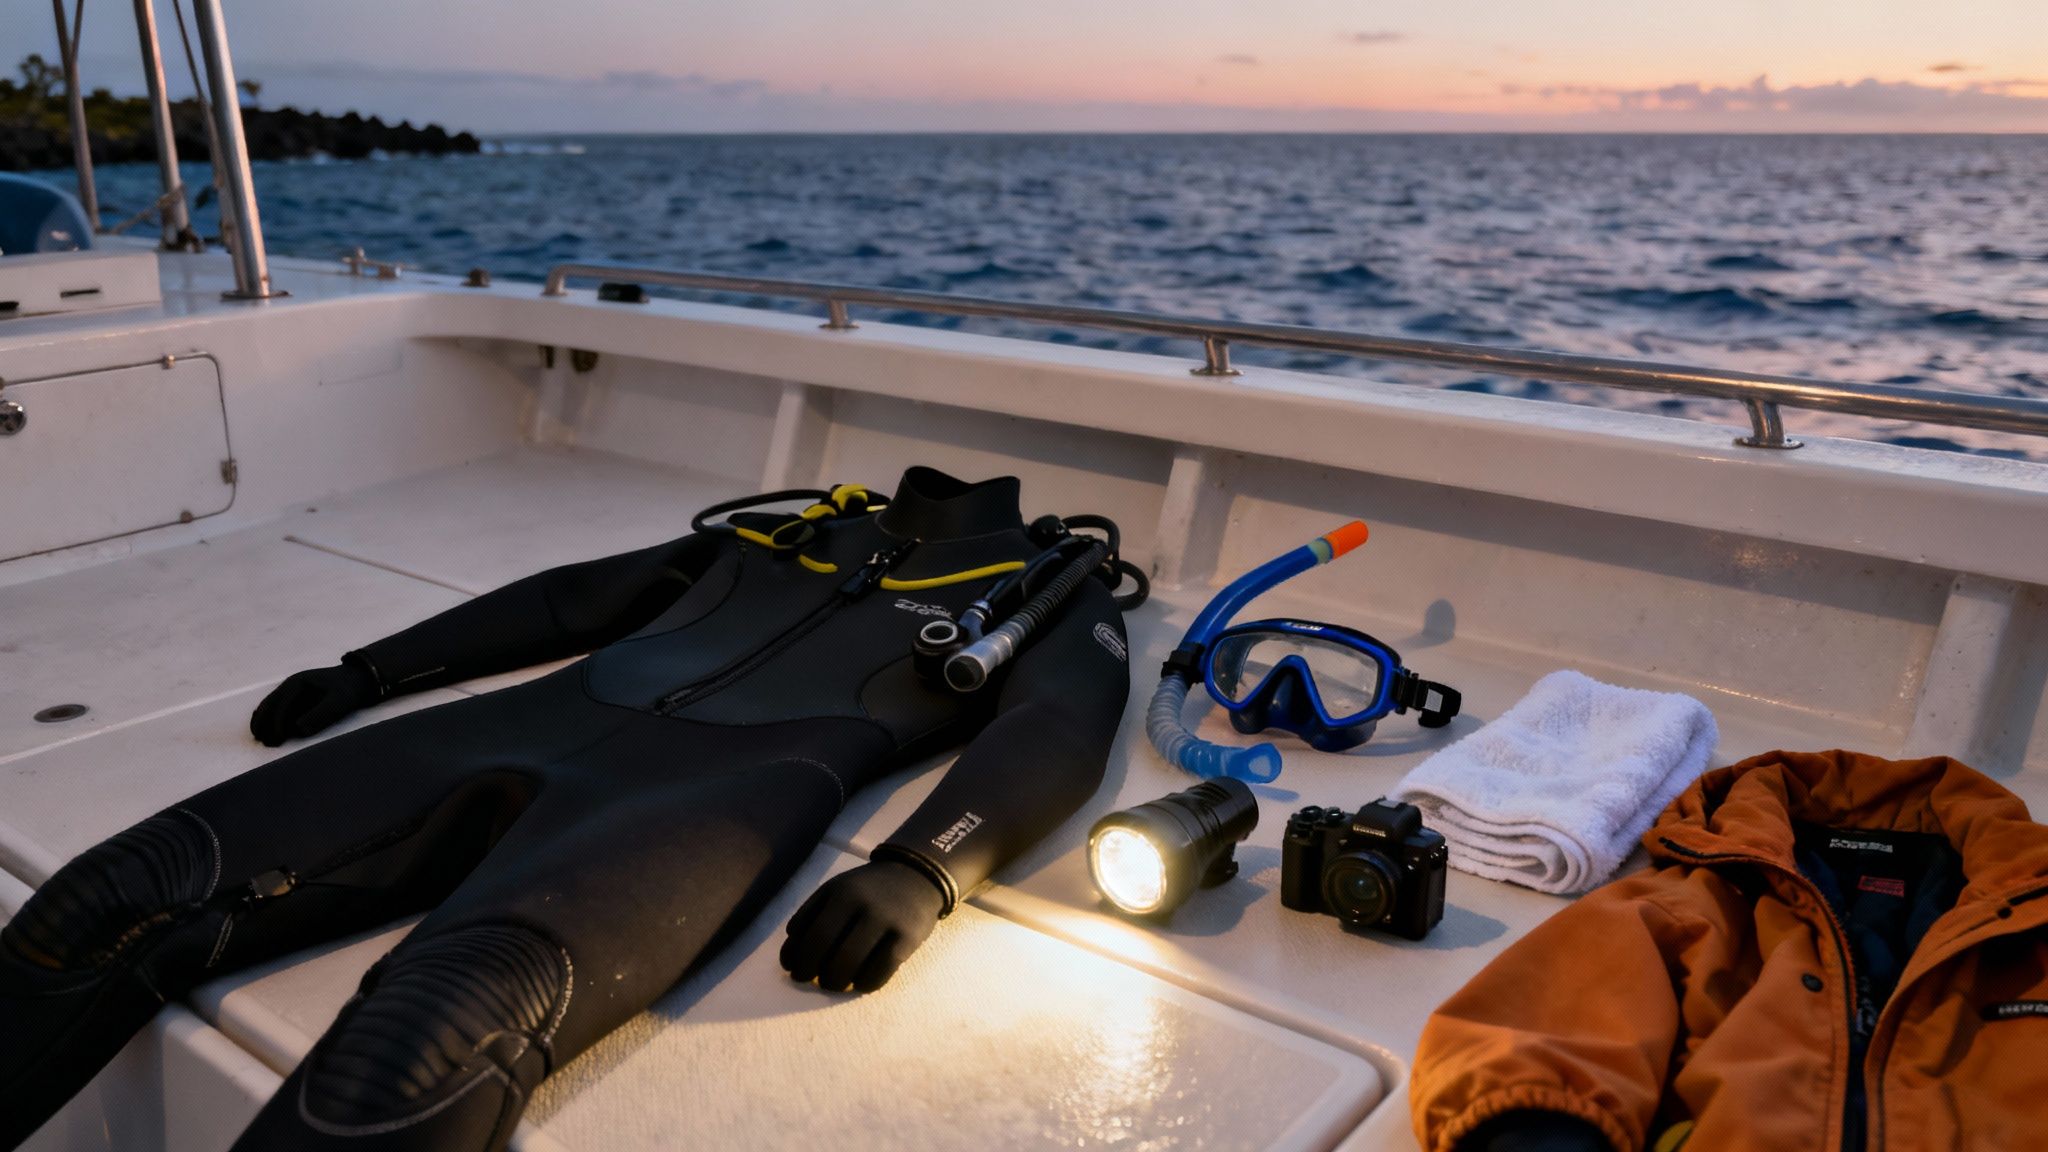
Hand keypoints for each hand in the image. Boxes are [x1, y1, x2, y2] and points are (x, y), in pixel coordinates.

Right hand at [249, 662, 379, 746]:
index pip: (280, 703)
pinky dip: (269, 719)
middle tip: (263, 742)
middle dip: (264, 722)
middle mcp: (289, 685)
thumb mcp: (339, 701)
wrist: (356, 680)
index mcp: (298, 682)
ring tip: (262, 740)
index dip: (277, 722)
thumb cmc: (348, 690)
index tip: (278, 738)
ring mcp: (289, 691)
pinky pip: (275, 708)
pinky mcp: (292, 698)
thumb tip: (299, 729)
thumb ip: (321, 714)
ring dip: (263, 722)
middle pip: (269, 704)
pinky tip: (266, 731)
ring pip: (268, 706)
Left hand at [780, 859, 945, 992]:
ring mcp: (889, 922)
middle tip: (813, 981)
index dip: (799, 959)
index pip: (812, 935)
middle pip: (832, 954)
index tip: (793, 970)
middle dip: (815, 974)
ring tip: (834, 983)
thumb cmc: (867, 888)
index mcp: (842, 892)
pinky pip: (881, 973)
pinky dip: (864, 984)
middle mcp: (865, 906)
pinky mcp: (908, 939)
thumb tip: (791, 954)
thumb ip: (810, 914)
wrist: (916, 876)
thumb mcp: (836, 888)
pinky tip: (859, 983)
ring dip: (837, 983)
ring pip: (854, 966)